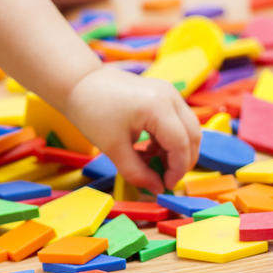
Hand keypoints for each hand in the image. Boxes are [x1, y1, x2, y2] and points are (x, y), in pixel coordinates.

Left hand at [61, 66, 201, 193]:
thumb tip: (158, 189)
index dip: (177, 169)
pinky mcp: (163, 93)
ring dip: (177, 150)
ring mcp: (168, 92)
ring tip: (153, 163)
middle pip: (193, 135)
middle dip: (183, 161)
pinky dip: (170, 138)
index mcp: (158, 107)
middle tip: (164, 178)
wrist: (79, 82)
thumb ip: (137, 173)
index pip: (181, 144)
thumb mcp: (113, 148)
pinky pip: (177, 120)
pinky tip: (149, 149)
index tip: (164, 186)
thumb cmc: (92, 111)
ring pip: (188, 127)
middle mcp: (170, 96)